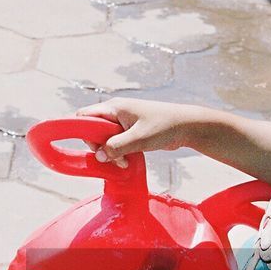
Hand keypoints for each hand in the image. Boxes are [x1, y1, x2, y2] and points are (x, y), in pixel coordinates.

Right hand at [76, 98, 206, 167]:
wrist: (186, 126)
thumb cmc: (165, 126)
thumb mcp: (139, 138)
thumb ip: (117, 147)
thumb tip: (99, 156)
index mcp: (114, 107)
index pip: (85, 116)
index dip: (84, 132)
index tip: (95, 147)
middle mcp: (115, 112)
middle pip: (93, 131)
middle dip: (100, 147)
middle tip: (115, 158)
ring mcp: (122, 122)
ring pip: (105, 139)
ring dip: (111, 153)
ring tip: (124, 162)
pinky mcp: (129, 131)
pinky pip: (116, 143)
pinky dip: (119, 153)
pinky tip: (128, 160)